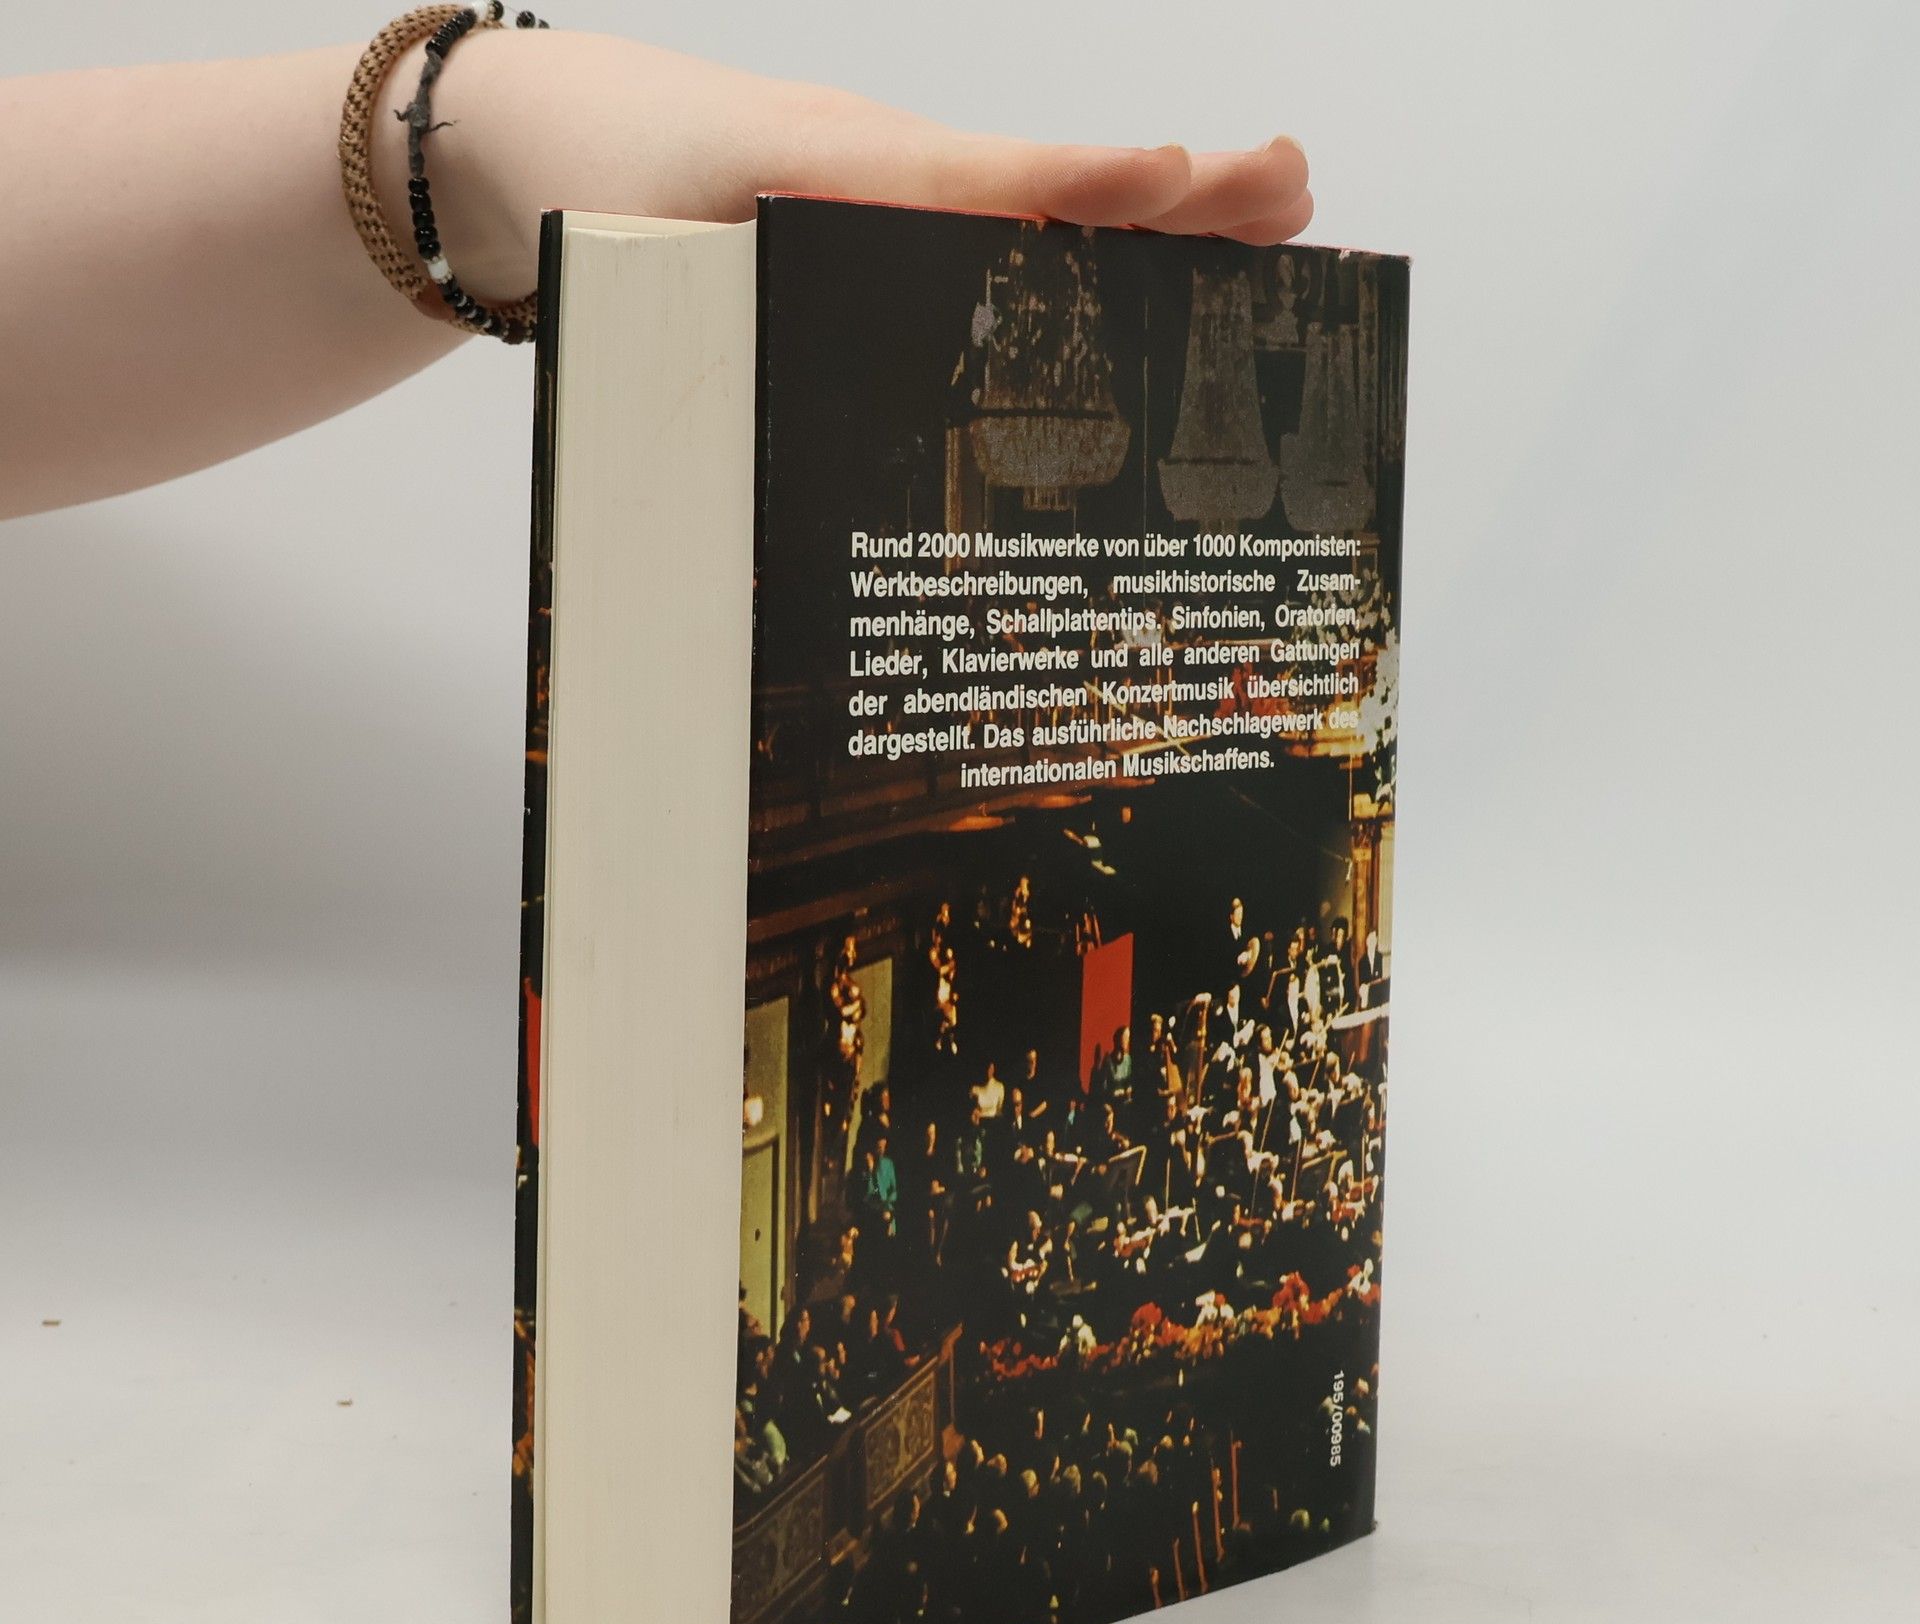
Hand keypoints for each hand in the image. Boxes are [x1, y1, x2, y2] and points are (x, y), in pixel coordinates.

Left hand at [421, 35, 1311, 298]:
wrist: (516, 147)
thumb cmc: (590, 189)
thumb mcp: (656, 250)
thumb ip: (727, 313)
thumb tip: (827, 409)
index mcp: (836, 175)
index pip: (981, 181)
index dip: (1083, 192)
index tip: (1188, 184)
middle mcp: (882, 186)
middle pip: (1048, 192)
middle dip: (1172, 201)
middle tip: (1293, 192)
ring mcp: (886, 211)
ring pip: (1036, 222)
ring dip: (1149, 231)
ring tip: (1263, 234)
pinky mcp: (872, 240)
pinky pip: (989, 251)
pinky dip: (1078, 257)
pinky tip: (1139, 292)